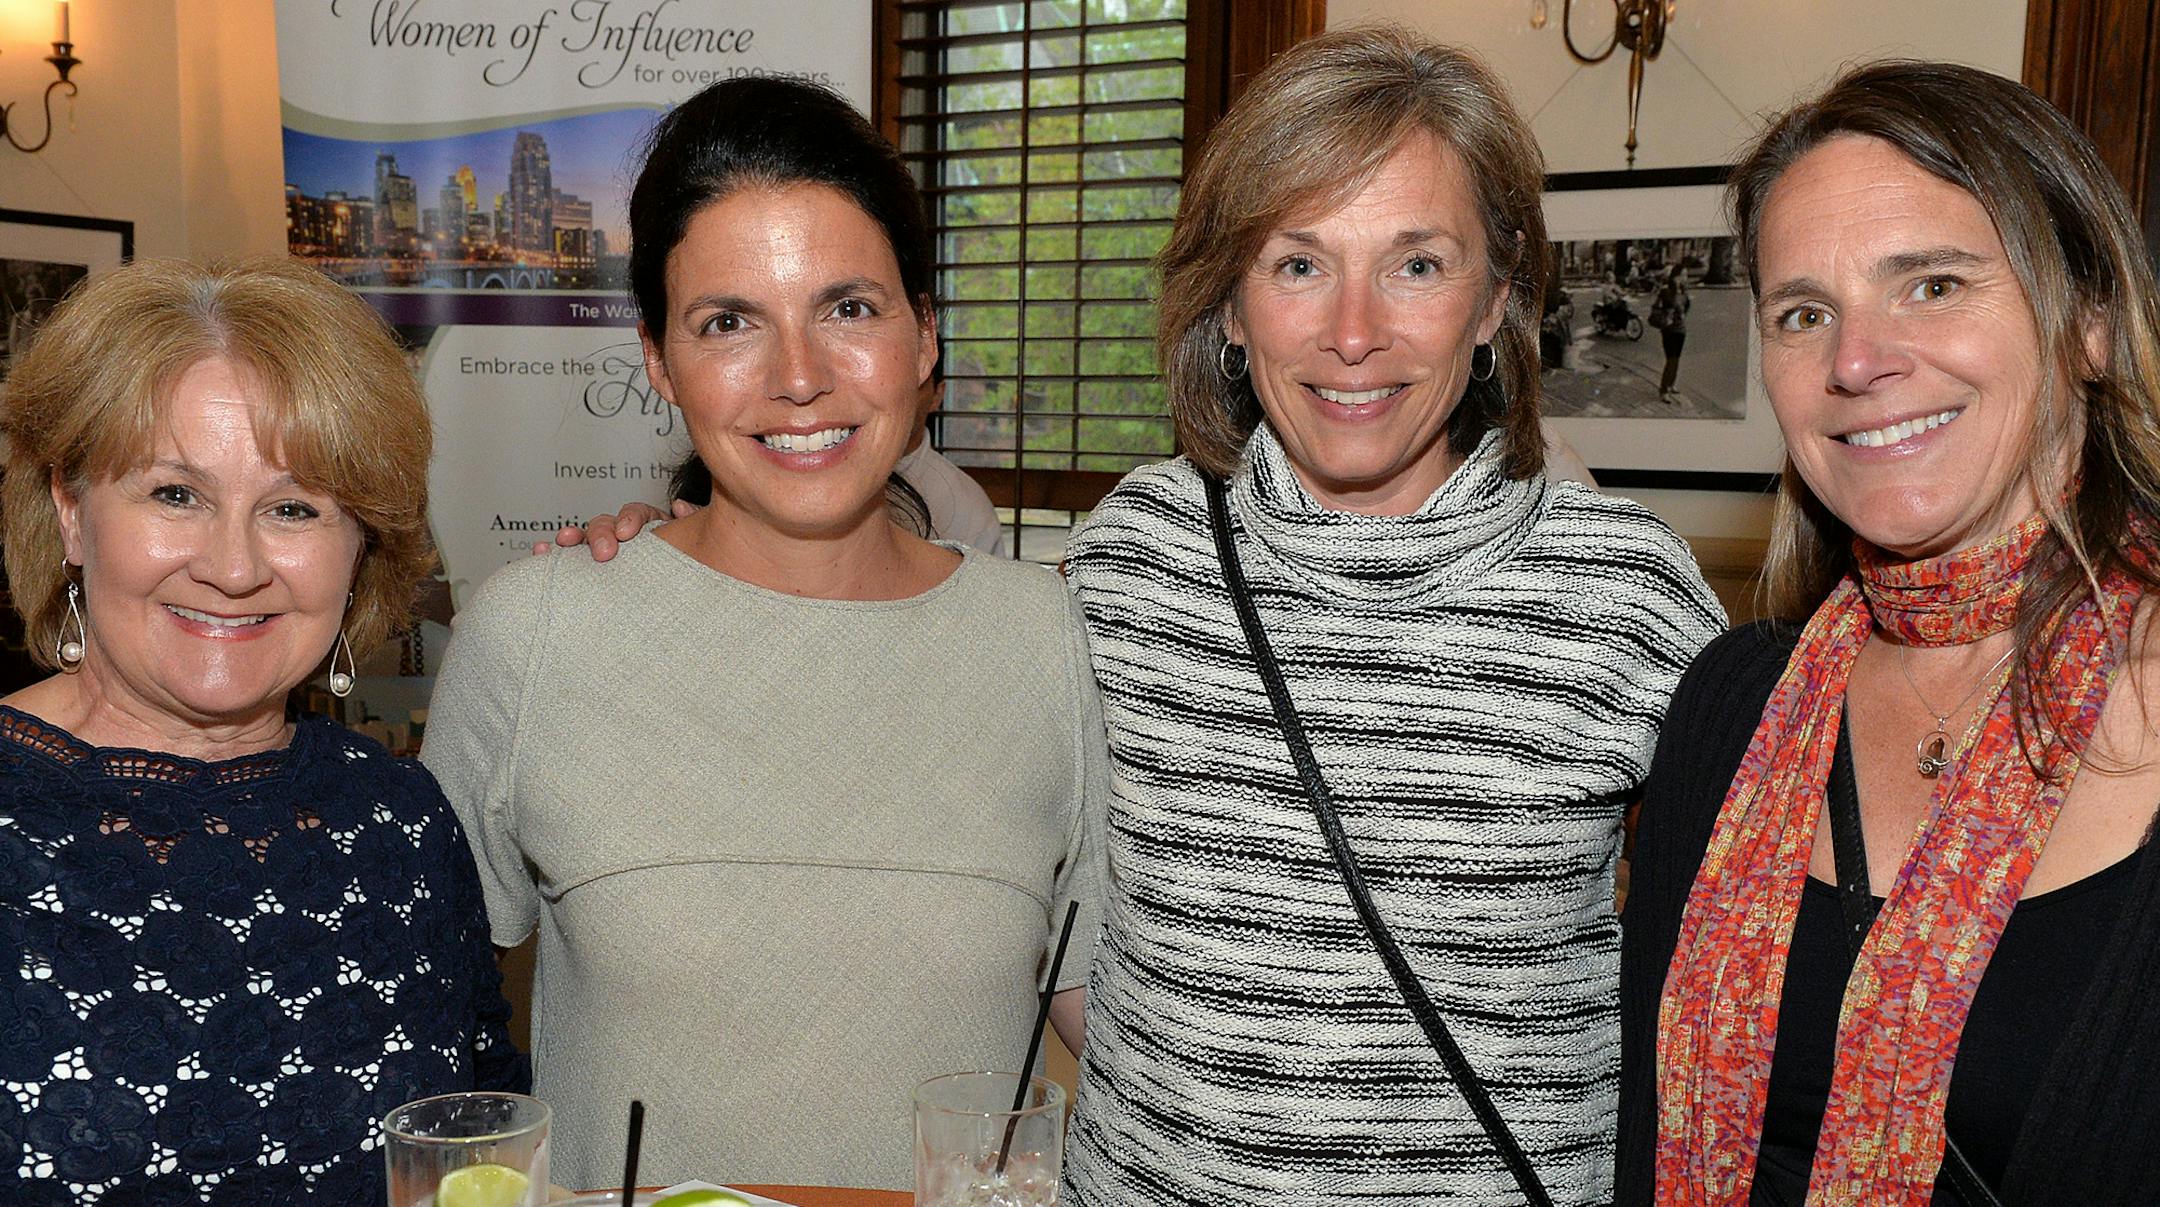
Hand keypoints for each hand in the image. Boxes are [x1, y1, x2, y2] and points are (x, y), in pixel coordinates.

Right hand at [530, 499, 692, 560]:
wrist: (688, 602)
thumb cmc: (692, 567)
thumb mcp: (698, 545)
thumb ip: (695, 523)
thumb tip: (681, 508)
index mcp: (651, 529)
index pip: (637, 514)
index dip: (630, 519)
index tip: (628, 532)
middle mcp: (625, 540)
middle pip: (607, 525)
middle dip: (601, 534)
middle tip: (604, 553)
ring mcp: (608, 555)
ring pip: (585, 541)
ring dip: (572, 539)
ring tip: (562, 542)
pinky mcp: (593, 575)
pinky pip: (572, 563)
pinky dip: (553, 555)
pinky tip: (540, 553)